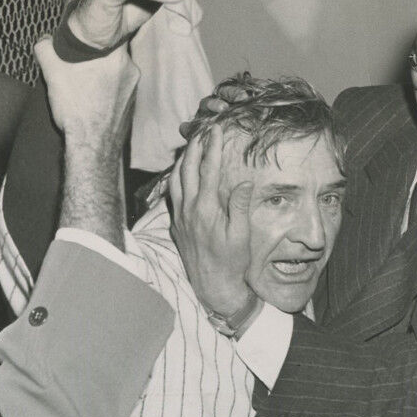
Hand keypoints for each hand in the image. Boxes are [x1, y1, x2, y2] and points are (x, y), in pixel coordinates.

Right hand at [35, 35, 139, 157]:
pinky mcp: (131, 105)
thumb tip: (44, 41)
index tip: (84, 37)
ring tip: (83, 85)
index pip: (110, 31)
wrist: (92, 148)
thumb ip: (46, 50)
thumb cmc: (77, 112)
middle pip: (112, 52)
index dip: (95, 31)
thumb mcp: (53, 75)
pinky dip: (107, 91)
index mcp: (117, 57)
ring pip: (116, 71)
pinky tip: (92, 99)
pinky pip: (119, 89)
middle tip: (78, 63)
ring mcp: (133, 89)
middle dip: (95, 56)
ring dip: (102, 74)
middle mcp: (131, 71)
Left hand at [168, 121, 254, 319]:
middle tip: (203, 130)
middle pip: (188, 169)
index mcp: (206, 209)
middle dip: (195, 146)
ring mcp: (179, 218)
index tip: (217, 130)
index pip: (208, 169)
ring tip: (191, 145)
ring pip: (175, 180)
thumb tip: (244, 182)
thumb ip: (240, 206)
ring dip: (183, 160)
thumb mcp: (242, 234)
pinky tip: (182, 174)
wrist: (214, 286)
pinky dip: (177, 178)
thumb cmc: (232, 262)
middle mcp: (189, 210)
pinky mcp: (176, 226)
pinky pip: (172, 195)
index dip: (213, 147)